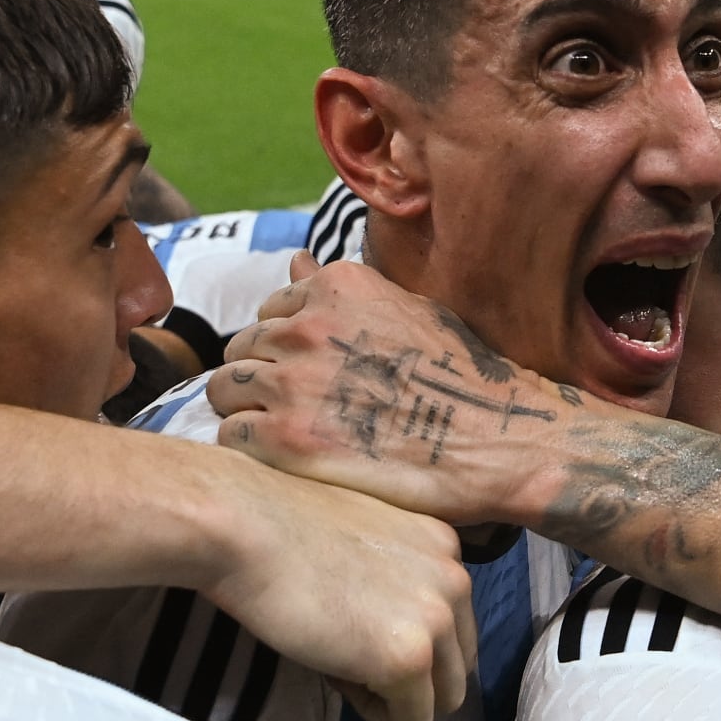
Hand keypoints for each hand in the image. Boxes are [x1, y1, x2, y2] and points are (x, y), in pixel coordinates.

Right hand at [203, 449, 478, 720]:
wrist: (242, 527)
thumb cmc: (278, 527)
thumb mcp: (361, 539)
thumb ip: (396, 577)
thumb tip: (393, 629)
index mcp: (443, 546)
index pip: (452, 623)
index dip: (401, 637)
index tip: (350, 622)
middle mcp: (456, 578)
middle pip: (457, 665)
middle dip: (407, 674)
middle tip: (344, 650)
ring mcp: (437, 619)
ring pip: (444, 700)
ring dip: (395, 696)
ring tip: (340, 660)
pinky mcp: (408, 658)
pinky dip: (373, 712)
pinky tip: (334, 671)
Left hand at [210, 253, 571, 525]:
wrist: (497, 439)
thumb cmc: (458, 377)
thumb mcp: (404, 311)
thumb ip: (340, 294)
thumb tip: (294, 259)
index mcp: (334, 287)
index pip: (269, 312)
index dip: (286, 348)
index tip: (313, 376)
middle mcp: (306, 325)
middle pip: (241, 349)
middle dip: (262, 378)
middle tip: (299, 413)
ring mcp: (292, 381)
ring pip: (224, 390)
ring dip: (248, 413)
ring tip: (290, 437)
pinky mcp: (285, 438)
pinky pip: (231, 435)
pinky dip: (251, 450)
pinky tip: (289, 461)